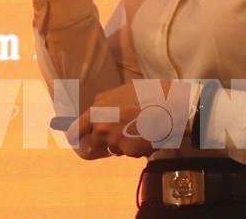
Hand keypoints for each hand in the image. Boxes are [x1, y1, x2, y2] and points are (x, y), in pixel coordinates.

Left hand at [70, 80, 191, 158]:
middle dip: (103, 141)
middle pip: (93, 145)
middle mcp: (102, 129)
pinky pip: (130, 153)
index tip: (75, 139)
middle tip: (118, 133)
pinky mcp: (131, 152)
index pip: (74, 131)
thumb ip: (104, 104)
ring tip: (137, 130)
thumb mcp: (120, 92)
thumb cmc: (147, 93)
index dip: (74, 137)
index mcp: (96, 111)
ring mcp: (116, 142)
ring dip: (122, 144)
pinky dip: (136, 148)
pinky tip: (147, 135)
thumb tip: (96, 112)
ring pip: (114, 149)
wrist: (172, 105)